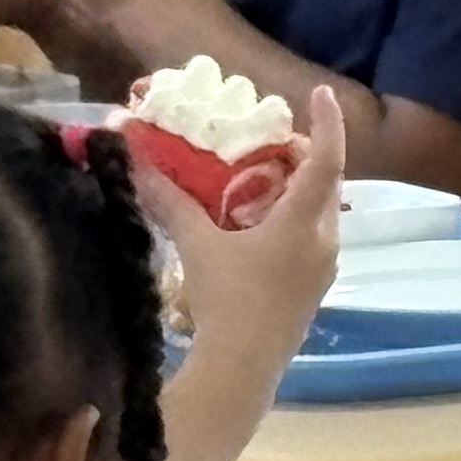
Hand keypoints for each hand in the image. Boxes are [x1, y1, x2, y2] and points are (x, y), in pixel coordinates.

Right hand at [144, 83, 341, 360]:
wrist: (243, 367)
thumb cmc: (226, 301)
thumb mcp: (196, 245)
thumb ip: (169, 199)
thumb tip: (133, 156)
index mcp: (304, 222)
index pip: (326, 160)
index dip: (327, 124)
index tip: (322, 93)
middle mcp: (325, 240)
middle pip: (326, 182)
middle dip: (301, 155)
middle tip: (266, 141)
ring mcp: (323, 266)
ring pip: (320, 211)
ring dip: (296, 188)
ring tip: (256, 178)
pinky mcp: (314, 286)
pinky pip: (312, 236)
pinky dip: (292, 216)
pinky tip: (256, 223)